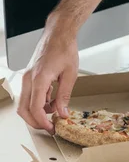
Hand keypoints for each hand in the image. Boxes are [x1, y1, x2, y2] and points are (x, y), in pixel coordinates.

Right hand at [18, 14, 78, 133]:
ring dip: (38, 111)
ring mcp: (27, 77)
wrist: (58, 34)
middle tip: (50, 127)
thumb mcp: (70, 74)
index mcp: (39, 79)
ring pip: (25, 103)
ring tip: (56, 112)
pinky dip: (39, 101)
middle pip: (24, 109)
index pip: (35, 108)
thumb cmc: (65, 49)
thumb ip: (65, 95)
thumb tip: (62, 113)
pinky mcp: (30, 76)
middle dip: (36, 121)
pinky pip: (30, 94)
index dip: (43, 121)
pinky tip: (52, 101)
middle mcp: (28, 79)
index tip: (52, 128)